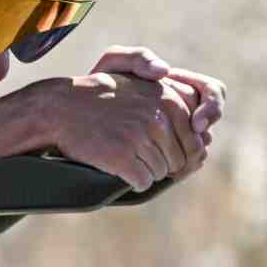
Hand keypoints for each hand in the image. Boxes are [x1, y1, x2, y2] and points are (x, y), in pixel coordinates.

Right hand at [32, 48, 225, 190]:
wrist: (60, 108)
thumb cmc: (101, 97)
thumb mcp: (143, 84)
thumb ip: (178, 101)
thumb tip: (205, 137)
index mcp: (170, 99)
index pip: (195, 142)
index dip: (177, 151)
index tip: (156, 146)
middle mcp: (159, 116)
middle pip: (179, 160)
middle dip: (161, 161)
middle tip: (136, 150)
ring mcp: (140, 137)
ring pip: (161, 173)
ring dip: (144, 170)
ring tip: (124, 154)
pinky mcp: (122, 156)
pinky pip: (142, 182)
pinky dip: (131, 180)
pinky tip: (117, 165)